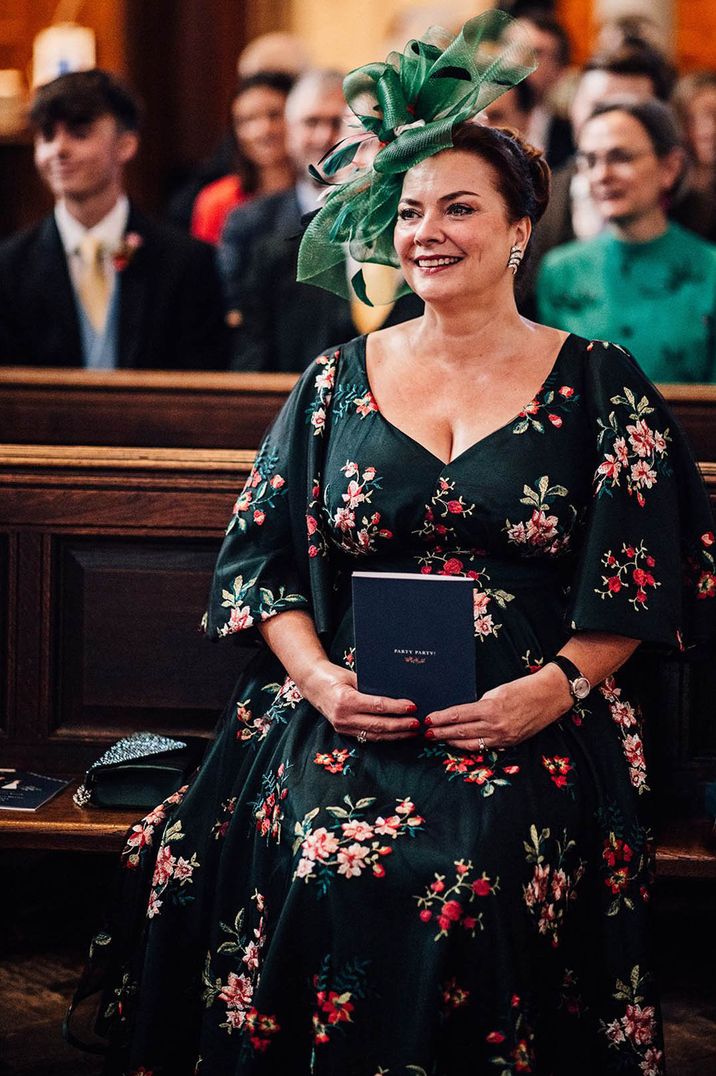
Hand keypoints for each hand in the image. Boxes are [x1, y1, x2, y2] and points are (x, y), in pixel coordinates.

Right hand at [301, 661, 419, 742]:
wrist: (312, 683)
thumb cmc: (334, 676)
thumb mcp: (353, 677)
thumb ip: (372, 687)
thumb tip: (397, 693)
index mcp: (346, 700)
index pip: (377, 706)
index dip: (397, 708)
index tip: (412, 707)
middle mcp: (343, 717)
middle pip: (378, 725)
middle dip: (400, 725)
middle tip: (417, 723)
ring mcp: (342, 726)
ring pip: (374, 734)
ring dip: (395, 734)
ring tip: (411, 731)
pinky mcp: (343, 731)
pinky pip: (367, 736)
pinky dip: (384, 736)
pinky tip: (396, 734)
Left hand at [424, 665, 572, 750]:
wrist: (550, 696)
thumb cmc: (524, 688)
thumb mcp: (498, 691)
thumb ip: (481, 704)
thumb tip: (467, 713)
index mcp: (491, 709)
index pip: (458, 715)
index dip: (441, 719)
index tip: (428, 720)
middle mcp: (495, 726)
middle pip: (461, 732)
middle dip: (442, 733)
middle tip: (426, 734)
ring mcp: (503, 737)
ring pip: (471, 743)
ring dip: (453, 742)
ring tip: (439, 739)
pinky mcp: (510, 742)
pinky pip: (485, 747)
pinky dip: (471, 746)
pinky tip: (461, 744)